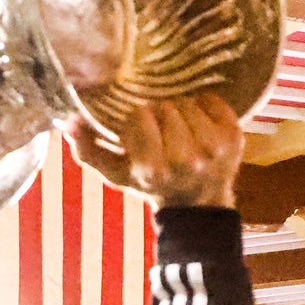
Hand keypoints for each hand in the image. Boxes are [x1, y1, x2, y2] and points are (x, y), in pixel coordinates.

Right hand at [70, 96, 241, 210]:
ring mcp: (215, 148)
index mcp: (153, 169)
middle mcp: (187, 159)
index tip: (141, 133)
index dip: (137, 121)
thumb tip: (69, 122)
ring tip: (179, 127)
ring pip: (187, 102)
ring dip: (180, 110)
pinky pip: (212, 100)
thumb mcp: (116, 172)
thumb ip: (88, 150)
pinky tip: (199, 123)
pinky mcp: (235, 136)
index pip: (139, 116)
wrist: (198, 204)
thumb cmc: (153, 183)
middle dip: (159, 114)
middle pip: (165, 107)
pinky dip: (204, 105)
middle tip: (161, 129)